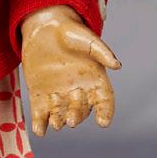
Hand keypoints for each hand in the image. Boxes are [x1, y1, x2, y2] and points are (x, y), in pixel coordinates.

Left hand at [19, 6, 119, 134]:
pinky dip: (40, 123)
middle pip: (81, 110)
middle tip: (72, 120)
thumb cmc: (70, 32)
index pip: (104, 100)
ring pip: (61, 114)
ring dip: (59, 121)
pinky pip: (41, 113)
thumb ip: (101, 51)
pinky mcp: (39, 95)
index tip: (103, 122)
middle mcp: (78, 91)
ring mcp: (58, 94)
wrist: (44, 28)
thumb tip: (117, 65)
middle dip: (77, 116)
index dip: (105, 112)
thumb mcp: (87, 39)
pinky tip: (40, 130)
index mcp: (94, 80)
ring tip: (56, 122)